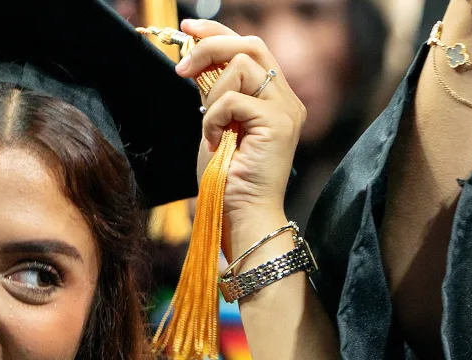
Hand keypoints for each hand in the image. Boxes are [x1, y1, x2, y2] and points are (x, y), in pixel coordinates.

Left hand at [173, 19, 304, 251]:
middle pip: (253, 45)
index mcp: (276, 100)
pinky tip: (214, 141)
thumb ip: (216, 95)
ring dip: (212, 93)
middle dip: (213, 45)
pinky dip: (213, 118)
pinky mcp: (278, 123)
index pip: (252, 49)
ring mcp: (286, 111)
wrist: (242, 216)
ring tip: (209, 127)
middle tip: (184, 66)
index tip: (188, 30)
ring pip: (242, 65)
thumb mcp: (217, 126)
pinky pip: (233, 99)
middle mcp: (288, 101)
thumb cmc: (228, 180)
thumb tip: (198, 64)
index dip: (219, 32)